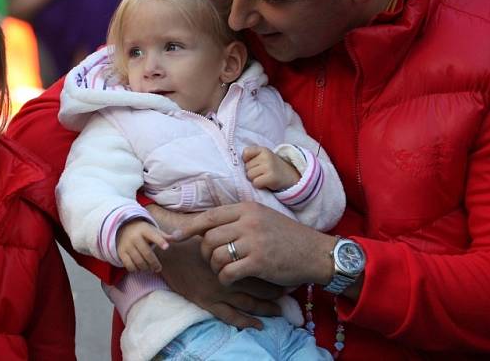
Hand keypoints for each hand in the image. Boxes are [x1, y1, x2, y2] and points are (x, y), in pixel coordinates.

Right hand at [117, 220, 168, 272]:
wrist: (123, 228)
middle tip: (158, 268)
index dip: (160, 241)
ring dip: (146, 268)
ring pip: (138, 261)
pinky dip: (136, 269)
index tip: (167, 247)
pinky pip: (129, 265)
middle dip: (154, 263)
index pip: (154, 236)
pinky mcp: (121, 252)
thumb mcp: (154, 230)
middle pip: (147, 253)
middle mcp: (135, 237)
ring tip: (150, 268)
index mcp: (145, 230)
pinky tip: (140, 268)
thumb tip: (178, 236)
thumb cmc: (144, 232)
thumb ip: (165, 236)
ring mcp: (127, 245)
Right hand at [157, 235, 282, 328]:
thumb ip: (231, 230)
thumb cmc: (187, 239)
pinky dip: (247, 322)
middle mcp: (228, 271)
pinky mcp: (208, 301)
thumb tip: (252, 230)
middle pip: (259, 283)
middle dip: (276, 289)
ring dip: (267, 307)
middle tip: (291, 290)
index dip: (275, 266)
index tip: (288, 269)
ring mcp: (218, 289)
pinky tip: (259, 325)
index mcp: (231, 252)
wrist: (164, 252)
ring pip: (250, 302)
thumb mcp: (211, 229)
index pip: (260, 260)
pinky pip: (232, 316)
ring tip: (281, 309)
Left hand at [172, 202, 335, 287]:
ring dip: (215, 267)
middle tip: (212, 261)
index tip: (174, 237)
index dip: (189, 228)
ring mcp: (254, 241)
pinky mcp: (259, 262)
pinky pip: (228, 272)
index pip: (209, 216)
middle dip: (204, 253)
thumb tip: (207, 227)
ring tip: (223, 271)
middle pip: (208, 238)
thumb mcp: (262, 218)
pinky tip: (230, 280)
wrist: (315, 252)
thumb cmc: (286, 237)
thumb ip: (238, 220)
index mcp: (247, 208)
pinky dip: (224, 279)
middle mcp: (248, 222)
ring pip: (216, 255)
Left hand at [244, 146, 299, 190]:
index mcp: (263, 150)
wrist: (290, 176)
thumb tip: (235, 166)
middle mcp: (266, 157)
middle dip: (252, 171)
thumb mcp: (263, 157)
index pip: (245, 153)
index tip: (254, 164)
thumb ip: (251, 157)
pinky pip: (255, 183)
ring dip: (254, 179)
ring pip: (249, 175)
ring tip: (264, 177)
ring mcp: (269, 167)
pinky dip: (259, 185)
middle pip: (246, 167)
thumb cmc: (271, 167)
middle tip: (262, 172)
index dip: (247, 161)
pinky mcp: (271, 177)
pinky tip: (266, 182)